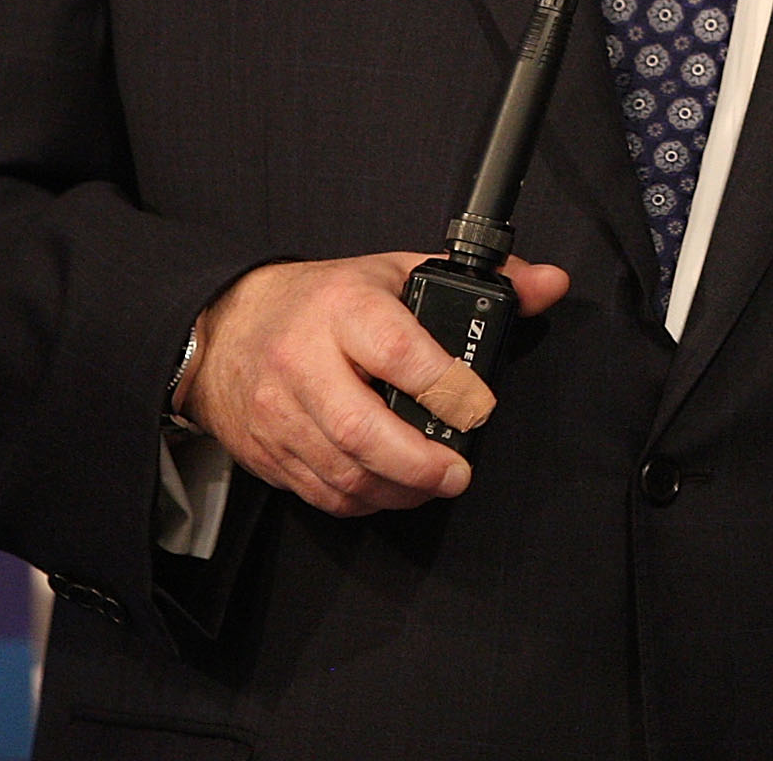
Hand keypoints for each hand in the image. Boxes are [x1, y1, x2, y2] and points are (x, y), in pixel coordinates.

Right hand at [176, 251, 569, 516]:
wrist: (224, 327)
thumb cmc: (320, 300)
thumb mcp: (396, 272)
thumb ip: (481, 280)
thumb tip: (549, 284)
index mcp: (343, 310)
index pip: (398, 351)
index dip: (445, 385)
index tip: (479, 405)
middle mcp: (305, 363)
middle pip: (364, 429)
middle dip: (421, 462)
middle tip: (458, 472)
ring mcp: (281, 413)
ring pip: (343, 472)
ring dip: (398, 489)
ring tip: (433, 483)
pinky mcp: (268, 452)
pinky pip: (322, 493)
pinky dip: (364, 500)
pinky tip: (391, 488)